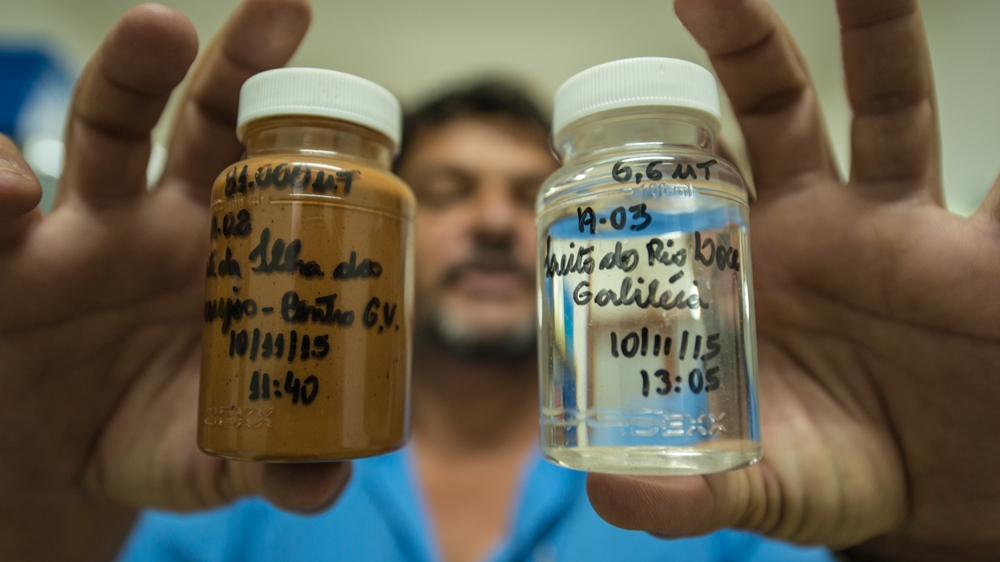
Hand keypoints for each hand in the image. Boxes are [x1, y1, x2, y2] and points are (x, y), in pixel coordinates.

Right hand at [0, 2, 348, 559]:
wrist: (56, 468)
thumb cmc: (151, 439)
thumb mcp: (216, 460)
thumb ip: (274, 468)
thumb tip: (326, 482)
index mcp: (230, 252)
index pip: (272, 166)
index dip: (307, 124)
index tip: (352, 90)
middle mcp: (161, 219)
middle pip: (202, 116)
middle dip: (239, 60)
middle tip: (284, 7)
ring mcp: (82, 229)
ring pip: (104, 127)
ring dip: (128, 73)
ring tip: (158, 27)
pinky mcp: (5, 260)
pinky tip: (9, 190)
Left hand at [587, 1, 999, 559]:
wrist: (938, 493)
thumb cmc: (837, 468)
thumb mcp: (758, 484)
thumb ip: (687, 496)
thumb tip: (608, 496)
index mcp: (749, 262)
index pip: (692, 178)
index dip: (655, 141)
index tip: (606, 113)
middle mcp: (818, 222)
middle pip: (775, 109)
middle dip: (745, 45)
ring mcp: (899, 222)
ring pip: (888, 104)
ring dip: (875, 32)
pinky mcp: (981, 249)